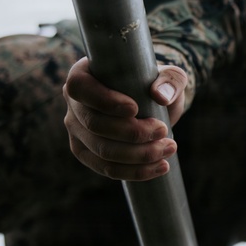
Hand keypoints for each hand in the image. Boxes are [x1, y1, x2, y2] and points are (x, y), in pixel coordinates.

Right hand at [62, 57, 188, 180]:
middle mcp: (74, 103)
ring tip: (168, 148)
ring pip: (102, 151)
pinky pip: (106, 168)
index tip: (134, 109)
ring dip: (138, 155)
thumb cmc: (157, 84)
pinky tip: (160, 166)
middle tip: (163, 130)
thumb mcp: (169, 76)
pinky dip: (135, 171)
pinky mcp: (87, 153)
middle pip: (94, 124)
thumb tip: (160, 96)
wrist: (154, 106)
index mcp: (83, 74)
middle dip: (132, 133)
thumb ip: (170, 80)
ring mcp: (77, 131)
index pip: (80, 87)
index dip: (104, 101)